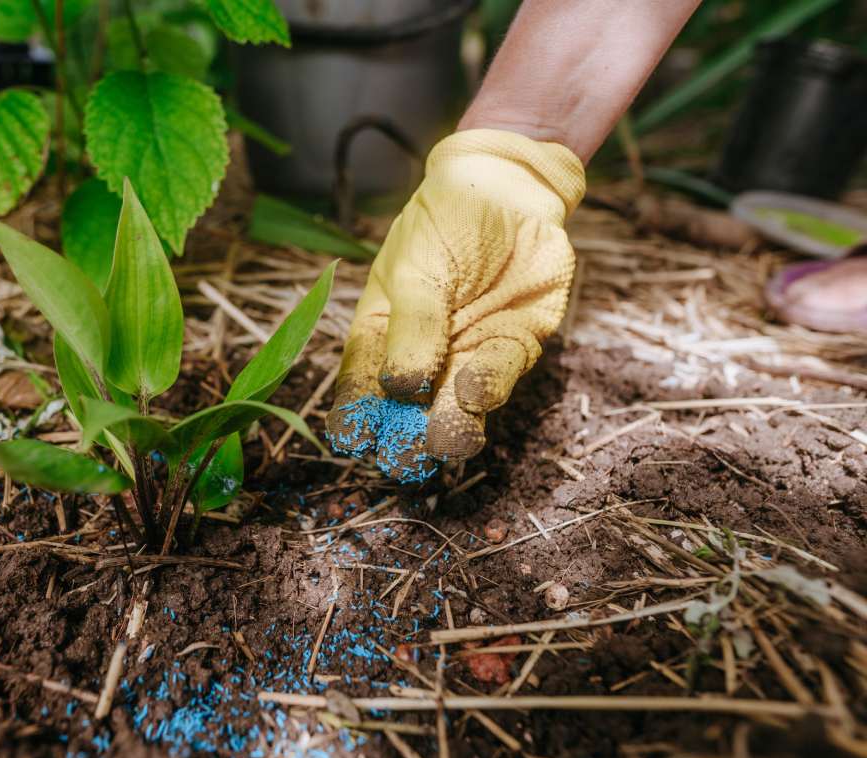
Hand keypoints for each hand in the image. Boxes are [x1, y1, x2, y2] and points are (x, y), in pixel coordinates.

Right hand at [326, 129, 585, 481]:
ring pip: (455, 406)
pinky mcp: (513, 349)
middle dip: (406, 439)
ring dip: (451, 427)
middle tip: (405, 458)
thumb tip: (399, 387)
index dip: (355, 417)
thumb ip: (413, 325)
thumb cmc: (445, 222)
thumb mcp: (414, 267)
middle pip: (408, 412)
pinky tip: (476, 395)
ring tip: (446, 441)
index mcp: (379, 336)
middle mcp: (421, 357)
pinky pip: (500, 378)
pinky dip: (489, 390)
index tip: (355, 441)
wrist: (510, 187)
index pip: (361, 387)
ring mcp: (467, 357)